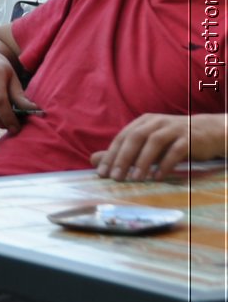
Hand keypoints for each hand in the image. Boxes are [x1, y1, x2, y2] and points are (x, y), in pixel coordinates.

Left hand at [92, 114, 215, 180]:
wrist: (208, 132)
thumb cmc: (172, 140)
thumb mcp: (146, 145)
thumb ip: (122, 152)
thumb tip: (93, 160)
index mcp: (143, 122)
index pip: (122, 137)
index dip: (110, 155)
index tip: (102, 173)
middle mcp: (156, 122)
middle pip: (135, 138)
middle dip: (123, 158)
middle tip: (115, 178)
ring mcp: (173, 129)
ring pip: (154, 143)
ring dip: (143, 162)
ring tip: (135, 179)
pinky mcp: (189, 138)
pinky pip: (175, 151)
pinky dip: (165, 164)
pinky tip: (157, 177)